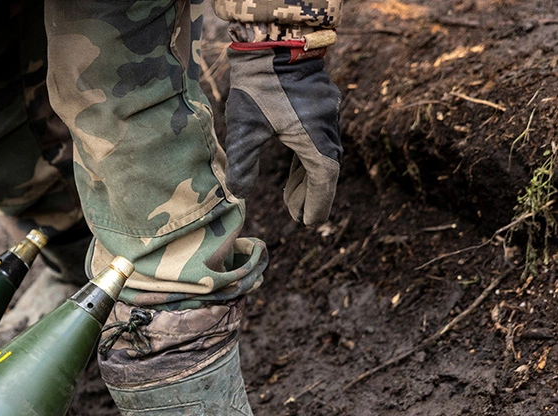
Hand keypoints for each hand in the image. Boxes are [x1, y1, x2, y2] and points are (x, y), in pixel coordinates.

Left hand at [225, 47, 341, 225]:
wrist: (274, 41)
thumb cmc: (258, 85)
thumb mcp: (245, 127)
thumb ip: (243, 163)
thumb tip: (240, 194)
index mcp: (315, 136)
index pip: (323, 178)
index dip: (317, 202)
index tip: (308, 222)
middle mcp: (328, 126)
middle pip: (324, 169)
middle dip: (310, 194)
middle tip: (295, 215)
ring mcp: (326, 114)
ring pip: (321, 154)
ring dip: (306, 177)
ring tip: (290, 199)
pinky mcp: (319, 105)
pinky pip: (317, 139)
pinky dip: (306, 158)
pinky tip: (294, 167)